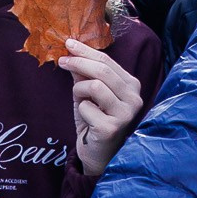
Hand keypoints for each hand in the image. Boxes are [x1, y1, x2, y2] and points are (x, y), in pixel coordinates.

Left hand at [60, 39, 145, 180]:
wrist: (97, 153)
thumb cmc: (94, 121)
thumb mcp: (88, 93)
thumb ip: (84, 74)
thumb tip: (71, 51)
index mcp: (132, 86)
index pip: (108, 61)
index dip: (86, 51)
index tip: (69, 43)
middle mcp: (134, 99)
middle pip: (103, 70)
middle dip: (78, 62)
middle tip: (62, 61)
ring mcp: (125, 114)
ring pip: (95, 86)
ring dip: (79, 90)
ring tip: (80, 100)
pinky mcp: (112, 128)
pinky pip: (86, 107)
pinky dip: (80, 110)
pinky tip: (87, 121)